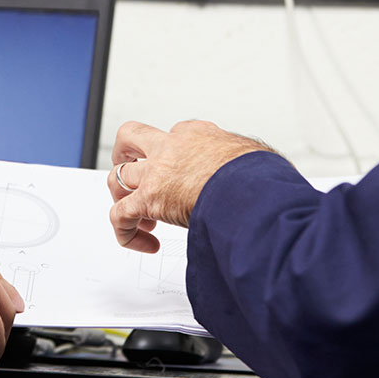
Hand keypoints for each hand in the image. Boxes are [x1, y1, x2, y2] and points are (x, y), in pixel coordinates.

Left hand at [107, 119, 271, 252]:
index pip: (173, 135)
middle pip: (130, 137)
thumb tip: (261, 171)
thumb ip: (243, 161)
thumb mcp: (251, 155)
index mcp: (196, 135)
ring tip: (137, 217)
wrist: (250, 187)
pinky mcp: (148, 199)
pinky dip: (125, 231)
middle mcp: (170, 147)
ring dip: (122, 197)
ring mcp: (156, 172)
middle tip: (131, 170)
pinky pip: (120, 215)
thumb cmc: (256, 175)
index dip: (172, 155)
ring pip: (117, 177)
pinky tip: (144, 243)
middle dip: (124, 153)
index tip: (181, 174)